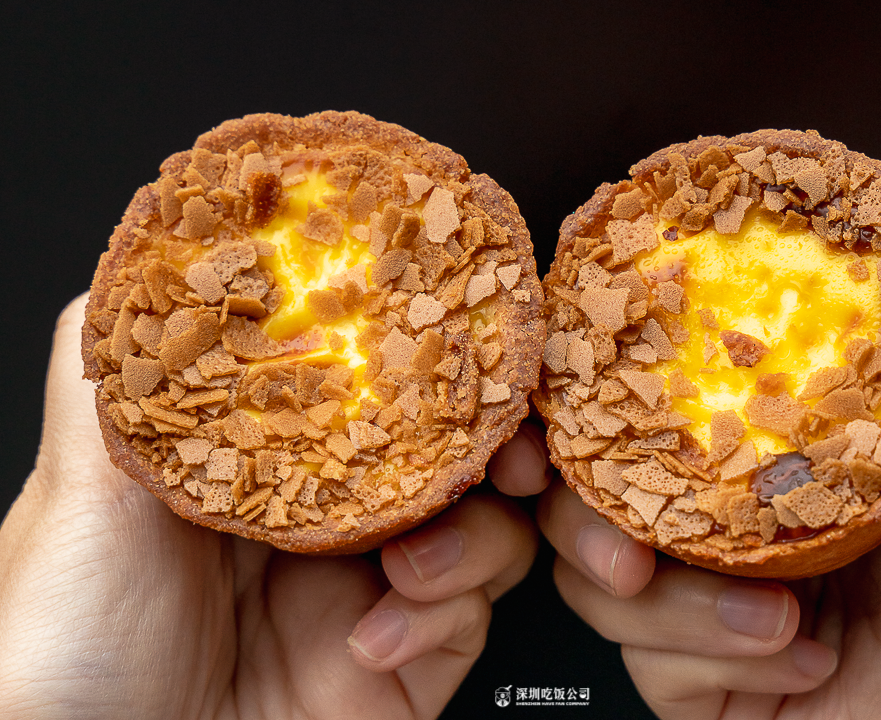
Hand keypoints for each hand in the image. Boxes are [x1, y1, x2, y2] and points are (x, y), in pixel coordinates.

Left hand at [0, 294, 544, 719]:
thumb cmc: (64, 652)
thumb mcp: (79, 492)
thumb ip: (111, 370)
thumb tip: (150, 252)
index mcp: (260, 465)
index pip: (366, 390)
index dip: (419, 359)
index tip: (456, 332)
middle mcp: (324, 522)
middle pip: (445, 453)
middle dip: (489, 440)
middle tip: (504, 441)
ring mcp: (368, 593)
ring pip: (484, 529)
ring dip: (472, 537)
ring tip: (411, 562)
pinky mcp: (404, 665)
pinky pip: (471, 620)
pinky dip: (444, 618)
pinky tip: (378, 637)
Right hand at [539, 190, 880, 718]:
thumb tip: (871, 190)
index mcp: (785, 443)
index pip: (657, 400)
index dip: (598, 389)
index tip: (577, 382)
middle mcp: (742, 519)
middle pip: (597, 489)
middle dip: (585, 506)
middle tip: (624, 526)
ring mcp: (719, 604)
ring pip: (599, 581)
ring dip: (670, 598)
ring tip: (773, 605)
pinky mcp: (714, 685)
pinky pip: (647, 665)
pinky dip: (710, 656)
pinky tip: (800, 653)